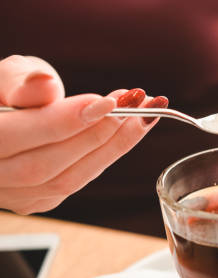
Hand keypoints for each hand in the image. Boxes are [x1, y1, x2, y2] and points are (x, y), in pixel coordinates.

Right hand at [0, 55, 167, 213]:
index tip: (110, 101)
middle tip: (135, 104)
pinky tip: (129, 131)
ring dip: (113, 146)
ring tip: (143, 115)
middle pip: (46, 166)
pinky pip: (76, 182)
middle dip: (98, 133)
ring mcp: (13, 196)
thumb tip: (45, 84)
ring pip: (65, 181)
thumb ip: (23, 83)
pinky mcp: (37, 200)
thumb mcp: (7, 77)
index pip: (17, 136)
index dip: (67, 120)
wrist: (1, 119)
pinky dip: (106, 155)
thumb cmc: (4, 93)